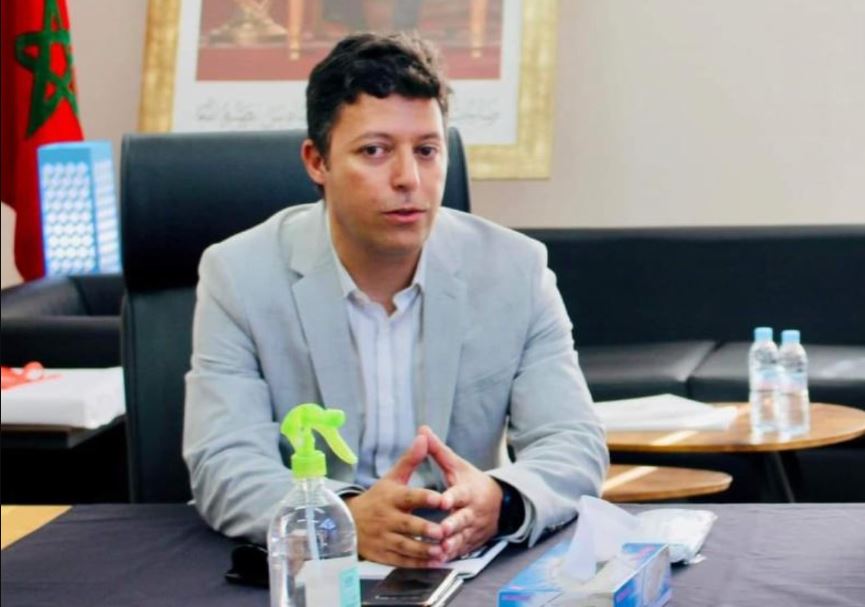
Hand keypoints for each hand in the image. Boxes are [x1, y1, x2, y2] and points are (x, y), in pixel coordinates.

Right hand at [344, 434, 446, 566]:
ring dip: (423, 550)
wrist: (347, 523)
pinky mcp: (384, 555)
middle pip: (408, 524)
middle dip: (425, 529)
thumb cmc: (377, 498)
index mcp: (391, 497)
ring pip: (405, 546)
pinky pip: (401, 560)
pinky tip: (433, 563)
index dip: (425, 498)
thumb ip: (410, 460)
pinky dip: (417, 563)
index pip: (409, 497)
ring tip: (441, 551)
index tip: (442, 499)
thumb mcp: (392, 478)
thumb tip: (423, 436)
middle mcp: (388, 518)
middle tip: (443, 532)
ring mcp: (385, 538)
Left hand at [420, 425, 502, 561]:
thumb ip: (438, 450)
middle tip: (441, 530)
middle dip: (452, 525)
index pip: (460, 493)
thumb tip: (422, 430)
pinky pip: (463, 550)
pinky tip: (441, 560)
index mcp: (468, 490)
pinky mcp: (474, 541)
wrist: (500, 502)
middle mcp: (473, 511)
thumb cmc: (471, 481)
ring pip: (463, 538)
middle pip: (462, 519)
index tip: (442, 500)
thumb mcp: (457, 465)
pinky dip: (454, 555)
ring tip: (439, 550)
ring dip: (452, 544)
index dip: (452, 497)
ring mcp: (474, 528)